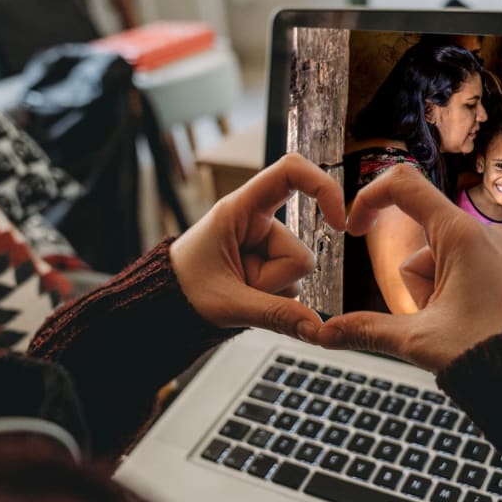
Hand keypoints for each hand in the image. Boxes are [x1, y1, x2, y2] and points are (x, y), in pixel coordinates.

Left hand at [171, 153, 344, 341]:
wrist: (163, 307)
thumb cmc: (180, 292)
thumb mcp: (227, 304)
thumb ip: (276, 315)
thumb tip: (317, 328)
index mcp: (239, 210)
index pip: (289, 173)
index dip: (323, 186)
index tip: (339, 221)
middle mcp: (255, 222)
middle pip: (299, 252)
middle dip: (276, 281)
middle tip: (239, 288)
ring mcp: (262, 244)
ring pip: (296, 274)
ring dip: (271, 292)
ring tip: (236, 292)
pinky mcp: (265, 264)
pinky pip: (289, 286)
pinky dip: (271, 298)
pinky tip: (244, 296)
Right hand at [315, 165, 501, 370]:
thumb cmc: (496, 353)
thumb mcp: (421, 341)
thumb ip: (368, 331)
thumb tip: (322, 333)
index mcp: (460, 235)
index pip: (403, 186)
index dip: (368, 199)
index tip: (352, 228)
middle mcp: (487, 234)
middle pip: (422, 249)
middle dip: (418, 289)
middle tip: (440, 326)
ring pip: (447, 268)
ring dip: (441, 300)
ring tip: (467, 335)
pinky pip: (475, 277)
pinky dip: (465, 302)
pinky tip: (483, 332)